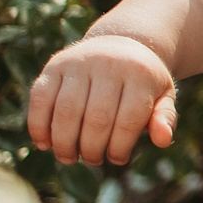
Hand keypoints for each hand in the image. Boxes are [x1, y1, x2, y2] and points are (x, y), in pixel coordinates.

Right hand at [27, 35, 176, 165]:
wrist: (122, 43)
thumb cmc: (142, 81)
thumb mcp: (162, 95)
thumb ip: (164, 117)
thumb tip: (163, 140)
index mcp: (140, 73)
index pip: (128, 120)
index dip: (120, 147)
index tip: (117, 159)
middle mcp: (109, 63)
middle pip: (96, 119)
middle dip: (91, 149)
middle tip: (91, 160)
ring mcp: (79, 62)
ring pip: (66, 111)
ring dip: (64, 143)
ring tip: (68, 157)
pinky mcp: (54, 65)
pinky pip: (40, 98)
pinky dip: (38, 125)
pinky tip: (44, 143)